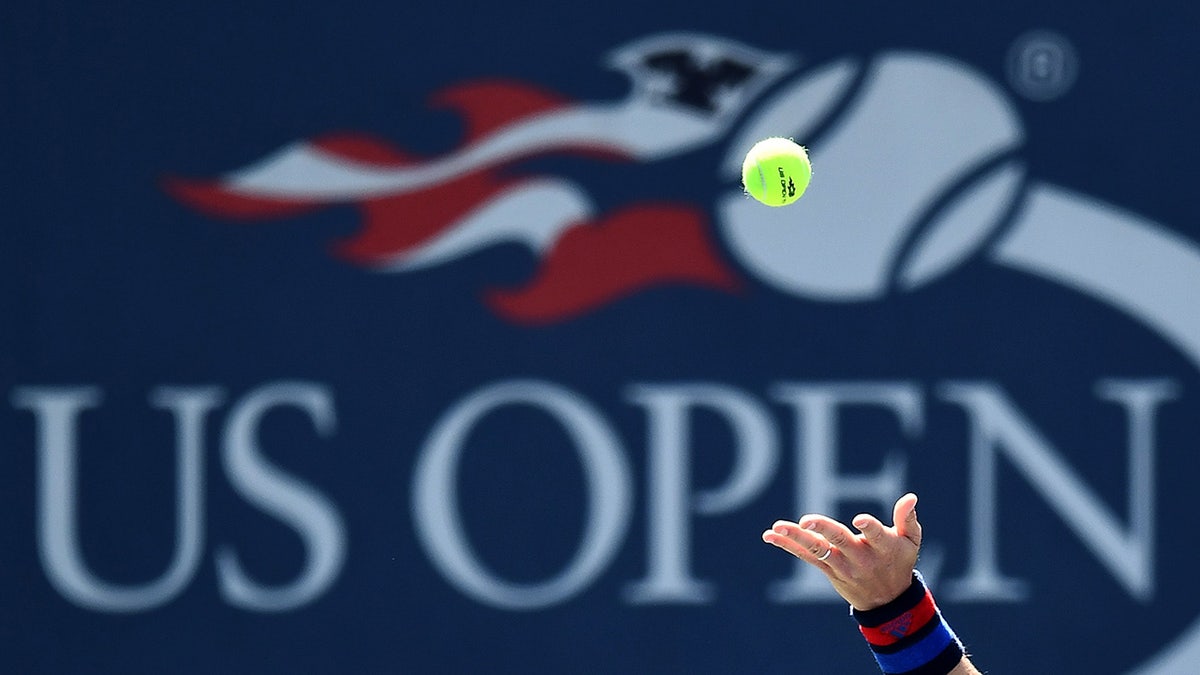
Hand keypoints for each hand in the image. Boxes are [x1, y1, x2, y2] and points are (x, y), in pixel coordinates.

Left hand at [762, 493, 921, 610]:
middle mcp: (861, 557)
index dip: (869, 527)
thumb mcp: (910, 542)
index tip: (860, 520)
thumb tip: (910, 497)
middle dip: (823, 530)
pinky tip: (770, 535)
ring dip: (796, 538)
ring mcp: (842, 565)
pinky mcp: (828, 570)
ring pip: (818, 550)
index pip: (876, 535)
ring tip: (777, 527)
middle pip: (839, 541)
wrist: (888, 602)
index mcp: (883, 547)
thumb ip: (907, 519)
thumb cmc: (899, 562)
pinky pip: (806, 557)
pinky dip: (788, 546)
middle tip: (806, 520)